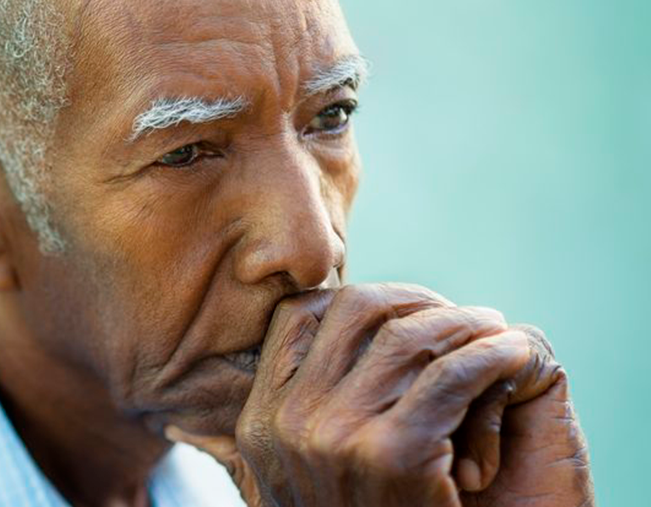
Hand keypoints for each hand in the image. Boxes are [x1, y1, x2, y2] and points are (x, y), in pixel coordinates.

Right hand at [166, 283, 593, 506]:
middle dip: (411, 299)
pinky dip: (491, 356)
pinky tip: (513, 353)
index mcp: (260, 422)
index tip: (399, 312)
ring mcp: (337, 436)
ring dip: (462, 324)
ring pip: (408, 336)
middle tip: (454, 315)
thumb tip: (264, 374)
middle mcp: (289, 423)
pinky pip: (452, 376)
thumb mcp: (294, 476)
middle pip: (353, 310)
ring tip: (493, 330)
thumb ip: (294, 422)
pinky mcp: (395, 454)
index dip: (353, 300)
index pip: (295, 316)